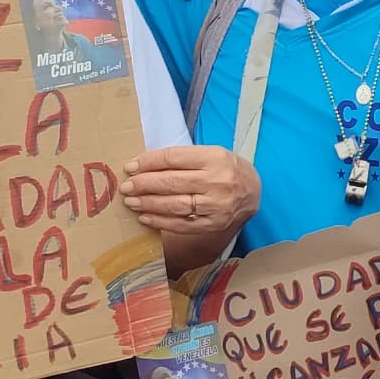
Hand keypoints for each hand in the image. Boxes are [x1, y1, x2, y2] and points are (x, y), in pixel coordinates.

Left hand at [119, 146, 259, 237]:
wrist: (253, 192)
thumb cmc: (226, 170)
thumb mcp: (211, 154)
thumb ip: (182, 159)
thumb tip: (142, 166)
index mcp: (215, 158)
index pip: (174, 158)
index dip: (148, 162)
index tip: (130, 167)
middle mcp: (217, 181)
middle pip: (172, 182)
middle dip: (144, 184)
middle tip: (126, 186)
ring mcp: (216, 205)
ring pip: (174, 204)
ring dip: (148, 203)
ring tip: (131, 202)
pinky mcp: (213, 224)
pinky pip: (181, 224)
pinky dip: (160, 221)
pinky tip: (145, 217)